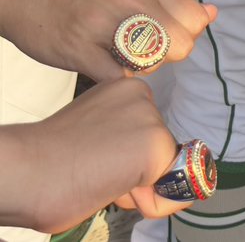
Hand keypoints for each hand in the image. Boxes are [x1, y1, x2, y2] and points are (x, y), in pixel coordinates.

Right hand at [0, 0, 215, 81]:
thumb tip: (211, 14)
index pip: (196, 19)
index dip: (186, 33)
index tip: (166, 34)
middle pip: (182, 45)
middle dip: (169, 55)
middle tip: (144, 49)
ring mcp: (101, 23)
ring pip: (153, 63)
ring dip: (142, 68)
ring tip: (121, 56)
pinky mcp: (78, 49)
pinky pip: (118, 78)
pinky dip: (116, 79)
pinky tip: (102, 65)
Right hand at [3, 78, 187, 232]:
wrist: (25, 171)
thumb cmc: (47, 161)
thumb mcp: (94, 136)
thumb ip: (122, 145)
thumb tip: (159, 177)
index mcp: (122, 90)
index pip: (145, 132)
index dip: (123, 157)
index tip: (96, 159)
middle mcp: (142, 96)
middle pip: (157, 147)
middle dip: (135, 170)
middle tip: (94, 170)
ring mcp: (151, 118)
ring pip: (163, 167)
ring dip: (137, 183)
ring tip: (99, 176)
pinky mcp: (157, 143)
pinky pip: (172, 187)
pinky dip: (150, 201)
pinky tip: (114, 186)